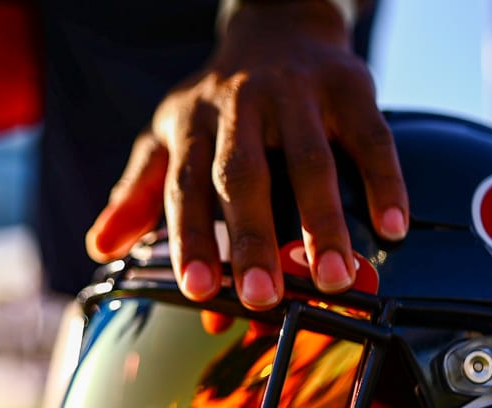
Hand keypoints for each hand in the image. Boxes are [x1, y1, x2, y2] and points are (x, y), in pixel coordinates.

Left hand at [86, 0, 407, 309]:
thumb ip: (139, 196)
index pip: (186, 188)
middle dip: (252, 239)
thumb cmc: (217, 104)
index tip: (197, 289)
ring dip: (322, 223)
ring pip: (311, 162)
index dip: (191, 239)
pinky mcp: (349, 86)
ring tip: (335, 278)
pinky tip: (391, 228)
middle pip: (244, 177)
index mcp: (192, 126)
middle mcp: (240, 107)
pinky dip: (384, 183)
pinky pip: (372, 137)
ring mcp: (296, 94)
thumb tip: (100, 246)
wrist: (276, 24)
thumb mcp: (167, 139)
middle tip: (262, 296)